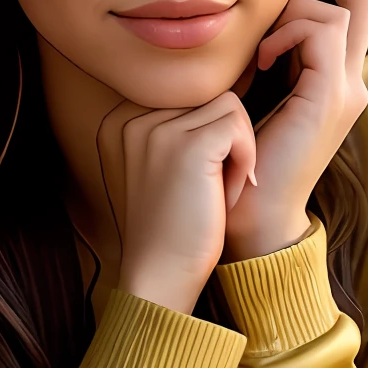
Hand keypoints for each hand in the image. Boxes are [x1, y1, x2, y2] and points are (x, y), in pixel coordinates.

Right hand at [113, 93, 255, 313]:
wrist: (160, 275)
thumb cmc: (171, 226)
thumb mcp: (163, 167)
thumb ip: (178, 127)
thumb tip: (227, 91)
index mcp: (123, 120)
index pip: (190, 95)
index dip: (210, 133)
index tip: (197, 178)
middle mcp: (134, 118)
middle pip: (211, 96)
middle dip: (225, 140)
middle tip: (212, 187)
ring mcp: (159, 130)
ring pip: (231, 106)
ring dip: (238, 149)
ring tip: (217, 189)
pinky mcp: (189, 147)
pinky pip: (239, 127)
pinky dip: (245, 160)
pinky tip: (227, 194)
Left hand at [223, 0, 367, 260]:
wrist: (249, 218)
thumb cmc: (237, 161)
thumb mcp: (248, 97)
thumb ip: (257, 61)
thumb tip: (234, 21)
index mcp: (334, 84)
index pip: (349, 12)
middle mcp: (350, 84)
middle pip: (360, 2)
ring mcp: (347, 92)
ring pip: (339, 12)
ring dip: (292, 13)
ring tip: (259, 46)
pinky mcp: (332, 98)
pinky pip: (323, 33)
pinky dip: (289, 32)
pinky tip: (260, 59)